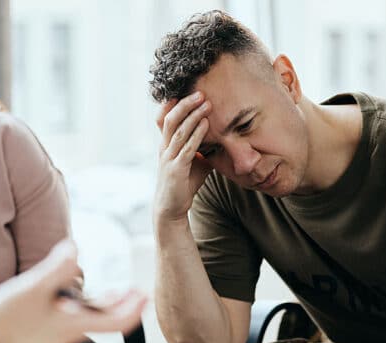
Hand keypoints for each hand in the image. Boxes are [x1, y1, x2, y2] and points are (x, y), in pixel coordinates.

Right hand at [0, 239, 145, 342]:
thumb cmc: (4, 320)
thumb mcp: (32, 288)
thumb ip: (57, 268)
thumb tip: (75, 248)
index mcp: (74, 325)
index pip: (118, 322)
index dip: (135, 308)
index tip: (145, 294)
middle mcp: (68, 334)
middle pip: (106, 322)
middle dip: (124, 305)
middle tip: (136, 290)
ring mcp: (55, 336)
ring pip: (89, 321)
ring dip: (105, 306)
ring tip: (116, 292)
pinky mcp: (42, 335)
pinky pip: (72, 322)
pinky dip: (85, 309)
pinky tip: (74, 297)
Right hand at [154, 91, 213, 223]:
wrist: (171, 208)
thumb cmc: (183, 184)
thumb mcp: (194, 163)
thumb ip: (202, 149)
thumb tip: (220, 138)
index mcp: (166, 145)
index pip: (164, 119)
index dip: (172, 104)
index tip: (186, 91)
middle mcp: (164, 148)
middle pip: (170, 119)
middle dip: (185, 104)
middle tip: (200, 93)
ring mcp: (169, 158)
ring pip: (178, 130)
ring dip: (193, 115)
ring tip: (206, 103)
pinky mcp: (176, 169)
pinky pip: (187, 147)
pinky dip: (197, 134)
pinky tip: (206, 124)